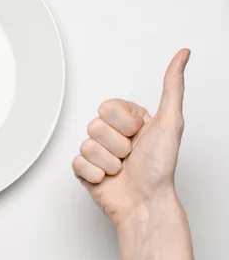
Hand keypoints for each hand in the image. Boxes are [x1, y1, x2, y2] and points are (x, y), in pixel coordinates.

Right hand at [72, 49, 189, 225]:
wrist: (146, 204)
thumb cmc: (160, 168)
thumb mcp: (170, 122)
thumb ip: (172, 86)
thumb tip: (182, 55)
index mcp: (128, 120)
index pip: (107, 107)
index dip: (124, 124)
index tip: (139, 135)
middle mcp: (112, 134)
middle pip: (94, 125)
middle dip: (117, 145)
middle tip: (130, 156)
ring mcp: (97, 153)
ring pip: (87, 145)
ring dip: (109, 162)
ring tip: (122, 170)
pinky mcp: (84, 171)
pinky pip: (77, 163)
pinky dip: (94, 174)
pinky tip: (108, 179)